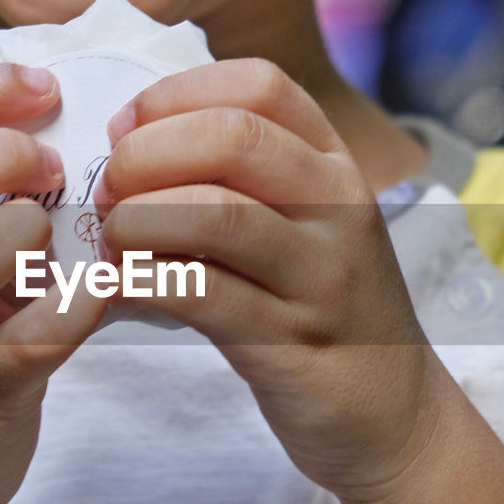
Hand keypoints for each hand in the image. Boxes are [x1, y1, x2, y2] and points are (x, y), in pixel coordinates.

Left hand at [97, 58, 448, 503]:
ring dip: (139, 220)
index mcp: (336, 165)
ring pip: (217, 215)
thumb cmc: (323, 309)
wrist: (394, 418)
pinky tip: (121, 285)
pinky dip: (144, 280)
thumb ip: (242, 178)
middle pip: (233, 137)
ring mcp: (321, 278)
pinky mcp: (291, 346)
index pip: (259, 85)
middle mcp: (339, 209)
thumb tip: (130, 140)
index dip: (174, 95)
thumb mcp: (305, 226)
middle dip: (147, 153)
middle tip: (109, 189)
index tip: (125, 128)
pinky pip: (204, 295)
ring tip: (113, 241)